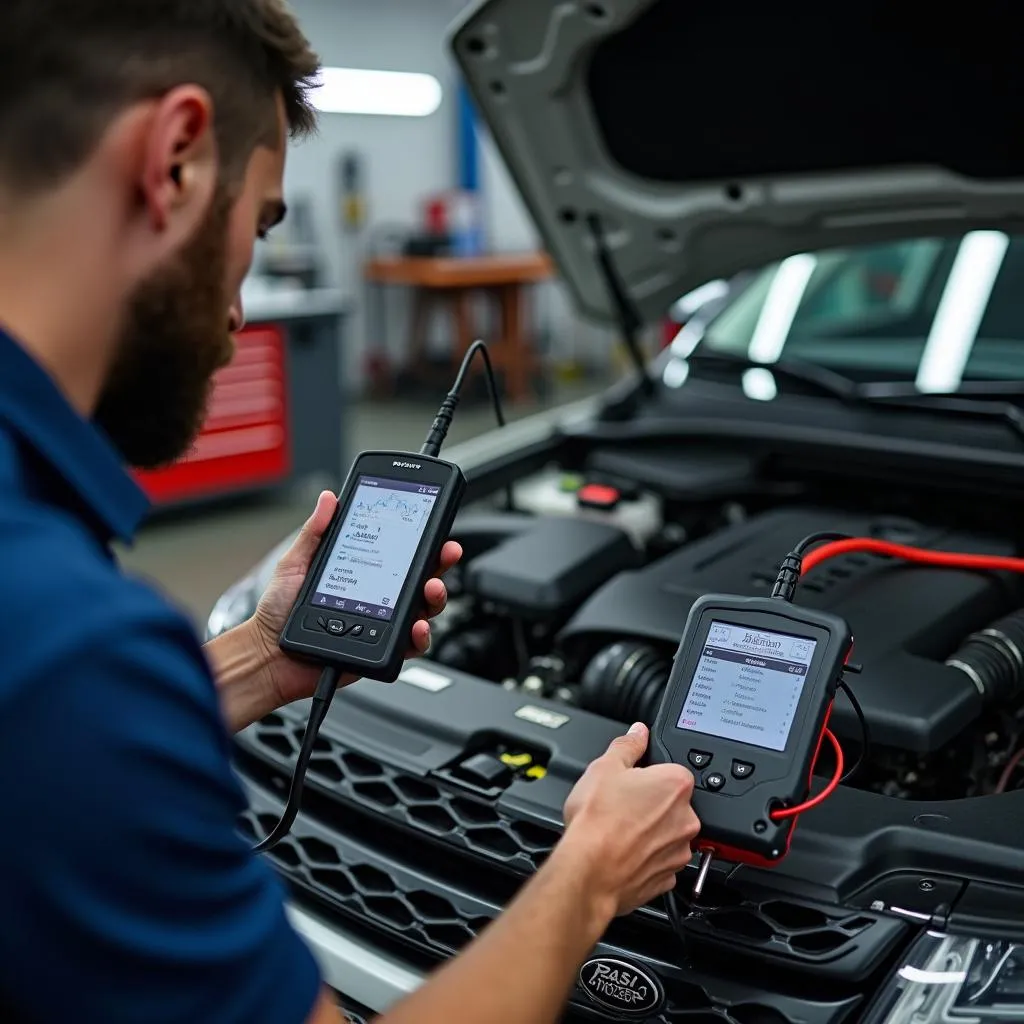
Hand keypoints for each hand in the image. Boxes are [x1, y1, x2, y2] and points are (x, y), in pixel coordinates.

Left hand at [249, 490, 462, 708]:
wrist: (268, 653)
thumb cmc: (278, 612)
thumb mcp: (296, 562)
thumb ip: (315, 531)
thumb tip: (328, 499)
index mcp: (363, 573)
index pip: (400, 553)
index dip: (421, 539)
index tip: (433, 525)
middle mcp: (378, 597)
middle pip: (421, 578)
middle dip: (439, 563)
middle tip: (444, 553)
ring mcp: (383, 623)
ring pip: (424, 609)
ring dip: (435, 597)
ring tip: (430, 589)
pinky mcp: (382, 650)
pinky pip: (412, 644)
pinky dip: (421, 636)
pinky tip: (416, 626)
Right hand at [559, 723, 700, 916]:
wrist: (589, 871)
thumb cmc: (597, 821)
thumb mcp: (605, 766)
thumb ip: (628, 745)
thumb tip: (638, 732)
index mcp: (676, 784)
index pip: (670, 770)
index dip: (647, 775)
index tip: (630, 783)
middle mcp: (686, 818)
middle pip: (671, 803)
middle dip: (650, 803)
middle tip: (620, 806)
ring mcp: (679, 851)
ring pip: (667, 833)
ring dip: (649, 831)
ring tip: (618, 830)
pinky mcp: (668, 877)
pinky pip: (660, 861)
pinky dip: (645, 857)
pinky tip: (624, 852)